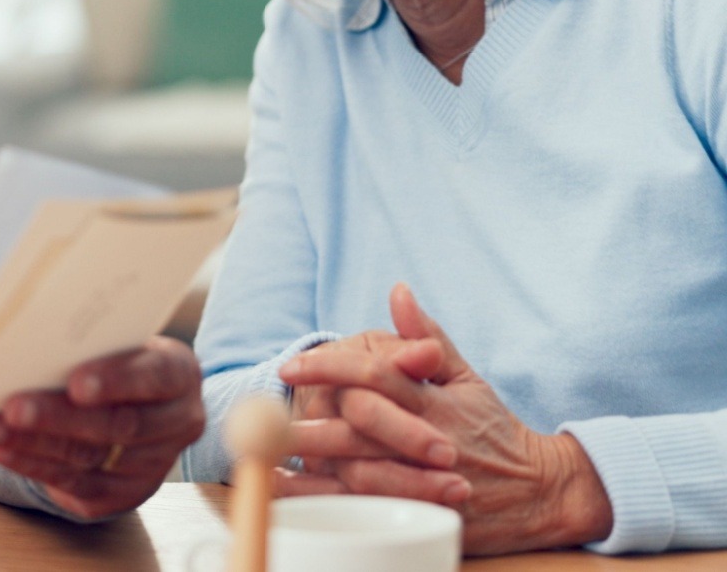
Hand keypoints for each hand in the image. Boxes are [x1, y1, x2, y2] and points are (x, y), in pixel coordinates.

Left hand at [0, 336, 204, 519]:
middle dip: (59, 417)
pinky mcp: (125, 494)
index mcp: (180, 374)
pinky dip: (33, 466)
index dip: (116, 381)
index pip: (155, 377)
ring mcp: (153, 465)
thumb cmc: (116, 357)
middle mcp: (177, 423)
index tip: (74, 382)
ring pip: (89, 457)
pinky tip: (2, 450)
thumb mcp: (117, 340)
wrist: (136, 401)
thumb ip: (90, 341)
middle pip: (117, 424)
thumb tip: (32, 338)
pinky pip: (75, 485)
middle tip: (12, 407)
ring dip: (33, 444)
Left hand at [279, 284, 613, 553]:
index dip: (331, 367)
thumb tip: (398, 291)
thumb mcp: (466, 378)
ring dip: (312, 467)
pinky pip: (369, 513)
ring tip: (266, 457)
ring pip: (362, 475)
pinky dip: (327, 504)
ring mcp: (427, 484)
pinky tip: (292, 495)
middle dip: (311, 422)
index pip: (376, 375)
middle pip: (361, 427)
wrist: (544, 492)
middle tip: (265, 416)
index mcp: (434, 402)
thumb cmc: (496, 430)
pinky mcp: (426, 517)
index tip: (290, 366)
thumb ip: (427, 337)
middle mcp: (428, 441)